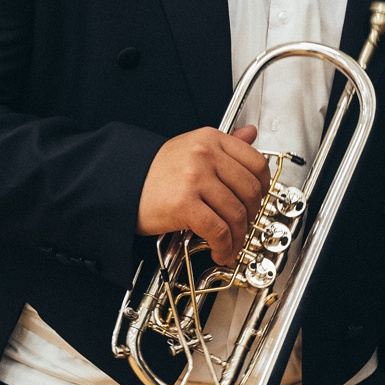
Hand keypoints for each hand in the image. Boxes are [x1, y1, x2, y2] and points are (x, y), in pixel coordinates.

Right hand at [136, 125, 270, 264]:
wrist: (120, 183)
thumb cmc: (154, 171)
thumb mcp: (192, 147)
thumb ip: (225, 143)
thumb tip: (250, 133)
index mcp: (209, 139)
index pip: (256, 162)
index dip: (264, 187)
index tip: (259, 200)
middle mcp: (204, 155)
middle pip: (250, 190)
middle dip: (252, 215)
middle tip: (243, 226)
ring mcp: (194, 178)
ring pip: (236, 213)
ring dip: (238, 237)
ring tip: (231, 245)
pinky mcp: (183, 203)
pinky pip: (217, 230)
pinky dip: (224, 246)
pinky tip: (219, 251)